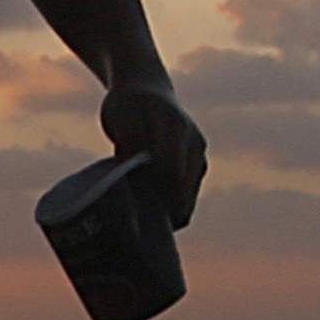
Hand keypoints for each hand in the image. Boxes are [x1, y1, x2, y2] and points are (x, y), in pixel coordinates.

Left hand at [102, 69, 205, 226]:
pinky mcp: (195, 171)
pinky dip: (167, 214)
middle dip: (159, 215)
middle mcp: (194, 144)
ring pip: (186, 203)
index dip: (153, 195)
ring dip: (163, 217)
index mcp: (175, 126)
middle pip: (182, 193)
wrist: (147, 89)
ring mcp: (198, 158)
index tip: (131, 212)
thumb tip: (132, 168)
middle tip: (130, 230)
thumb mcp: (121, 113)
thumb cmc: (129, 102)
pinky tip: (145, 221)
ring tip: (135, 226)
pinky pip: (184, 202)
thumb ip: (128, 138)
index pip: (171, 171)